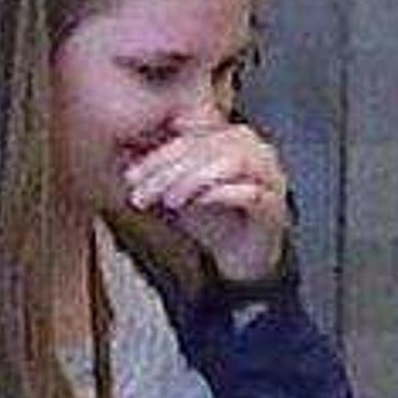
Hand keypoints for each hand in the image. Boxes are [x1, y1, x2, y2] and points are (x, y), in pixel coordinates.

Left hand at [126, 122, 290, 286]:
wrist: (240, 261)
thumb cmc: (213, 221)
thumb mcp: (177, 194)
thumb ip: (159, 173)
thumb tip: (123, 153)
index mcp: (231, 139)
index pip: (191, 137)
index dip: (158, 155)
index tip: (131, 177)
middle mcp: (255, 150)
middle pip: (209, 145)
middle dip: (170, 168)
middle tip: (144, 190)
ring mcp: (268, 176)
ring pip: (232, 161)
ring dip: (194, 179)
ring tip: (169, 200)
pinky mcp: (273, 205)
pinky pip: (250, 192)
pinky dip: (221, 194)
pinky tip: (197, 204)